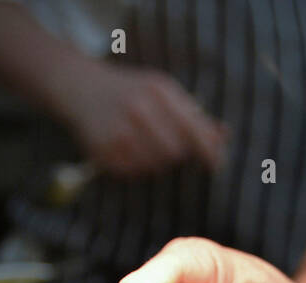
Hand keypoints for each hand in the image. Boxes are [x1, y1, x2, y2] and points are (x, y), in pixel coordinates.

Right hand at [59, 60, 228, 177]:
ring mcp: (119, 132)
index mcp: (158, 92)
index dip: (209, 152)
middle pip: (176, 153)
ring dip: (157, 161)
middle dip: (178, 155)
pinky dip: (137, 166)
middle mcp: (139, 111)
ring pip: (156, 166)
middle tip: (169, 147)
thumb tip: (224, 137)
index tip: (216, 165)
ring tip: (145, 144)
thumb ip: (194, 115)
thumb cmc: (131, 91)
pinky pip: (134, 172)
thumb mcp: (162, 91)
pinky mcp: (104, 152)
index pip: (194, 130)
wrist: (80, 87)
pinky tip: (129, 149)